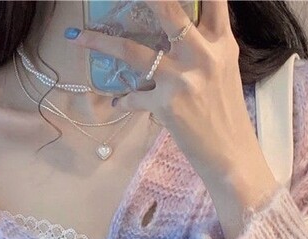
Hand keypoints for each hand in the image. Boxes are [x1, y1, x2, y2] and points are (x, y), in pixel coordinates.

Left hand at [66, 0, 259, 178]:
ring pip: (132, 51)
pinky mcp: (166, 104)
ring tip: (77, 36)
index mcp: (221, 43)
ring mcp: (182, 79)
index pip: (212, 0)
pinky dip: (124, 100)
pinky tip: (118, 102)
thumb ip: (205, 47)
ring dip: (100, 42)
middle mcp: (202, 55)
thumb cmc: (225, 112)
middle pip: (168, 9)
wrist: (230, 153)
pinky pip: (134, 97)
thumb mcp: (224, 70)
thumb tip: (176, 32)